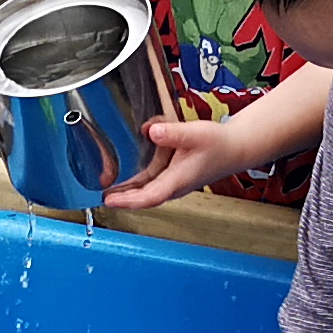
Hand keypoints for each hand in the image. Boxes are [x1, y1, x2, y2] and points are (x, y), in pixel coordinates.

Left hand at [104, 113, 248, 212]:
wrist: (235, 148)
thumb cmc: (219, 144)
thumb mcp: (196, 134)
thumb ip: (173, 133)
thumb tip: (152, 131)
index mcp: (177, 180)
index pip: (149, 197)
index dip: (127, 200)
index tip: (109, 200)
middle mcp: (173, 186)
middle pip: (141, 198)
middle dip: (120, 197)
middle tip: (97, 194)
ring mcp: (172, 183)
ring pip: (144, 191)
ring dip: (125, 191)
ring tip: (104, 186)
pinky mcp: (172, 176)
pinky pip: (149, 182)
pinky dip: (134, 182)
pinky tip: (122, 175)